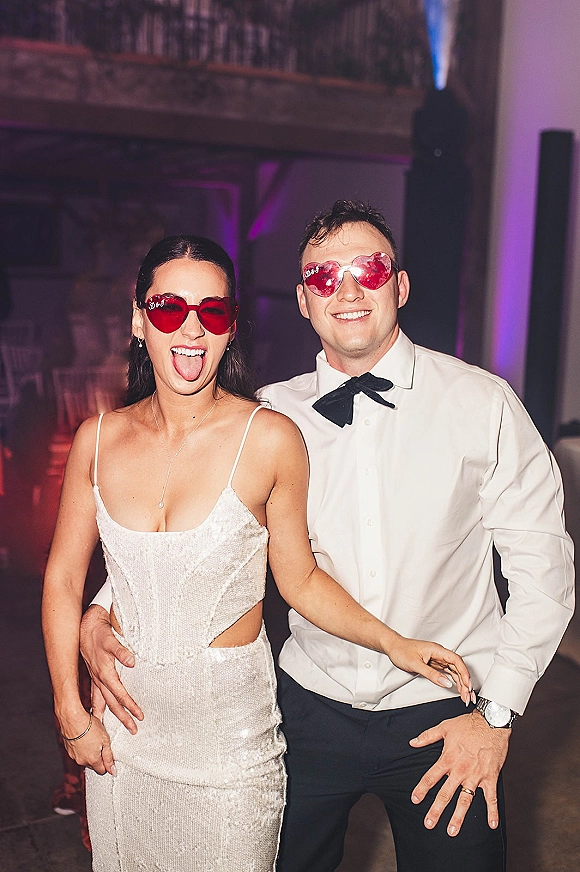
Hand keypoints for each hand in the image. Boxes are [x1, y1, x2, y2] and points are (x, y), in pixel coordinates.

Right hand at [60, 709, 115, 775]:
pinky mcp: (68, 749)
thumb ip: (109, 757)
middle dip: (98, 757)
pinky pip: (77, 752)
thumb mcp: (105, 740)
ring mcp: (73, 755)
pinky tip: (84, 737)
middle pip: (93, 765)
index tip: (108, 754)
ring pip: (85, 758)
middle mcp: (81, 761)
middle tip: (101, 743)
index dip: (107, 763)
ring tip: (92, 738)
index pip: (102, 771)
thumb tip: (113, 771)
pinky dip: (81, 747)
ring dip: (89, 752)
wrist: (73, 718)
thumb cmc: (89, 726)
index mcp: (92, 760)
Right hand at [80, 604, 142, 732]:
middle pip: (111, 704)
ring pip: (103, 702)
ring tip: (116, 730)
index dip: (130, 706)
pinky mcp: (94, 676)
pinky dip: (98, 708)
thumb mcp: (111, 640)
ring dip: (112, 715)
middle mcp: (99, 679)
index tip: (140, 716)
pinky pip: (96, 697)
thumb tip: (132, 662)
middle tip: (134, 730)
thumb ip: (121, 651)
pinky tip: (98, 716)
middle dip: (123, 718)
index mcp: (105, 674)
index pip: (120, 695)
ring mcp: (95, 679)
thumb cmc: (99, 633)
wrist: (86, 627)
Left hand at [388, 636, 473, 704]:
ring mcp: (437, 659)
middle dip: (465, 681)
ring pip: (454, 671)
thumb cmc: (401, 651)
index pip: (456, 660)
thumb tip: (446, 683)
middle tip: (468, 695)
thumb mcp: (415, 664)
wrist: (393, 647)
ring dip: (461, 683)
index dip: (464, 673)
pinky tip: (458, 688)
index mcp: (436, 650)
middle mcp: (439, 654)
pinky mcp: (434, 664)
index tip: (468, 685)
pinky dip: (454, 681)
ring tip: (465, 695)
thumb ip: (431, 674)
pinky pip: (448, 673)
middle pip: (458, 667)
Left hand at [409, 710, 509, 834]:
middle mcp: (460, 770)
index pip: (431, 777)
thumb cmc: (468, 724)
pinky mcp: (490, 778)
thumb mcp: (445, 727)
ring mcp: (476, 776)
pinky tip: (492, 825)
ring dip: (458, 817)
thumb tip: (412, 742)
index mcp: (448, 758)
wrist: (491, 722)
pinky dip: (493, 812)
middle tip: (429, 823)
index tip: (415, 800)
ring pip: (465, 800)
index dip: (422, 789)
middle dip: (436, 810)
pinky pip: (492, 798)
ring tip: (452, 831)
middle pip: (445, 794)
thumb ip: (427, 736)